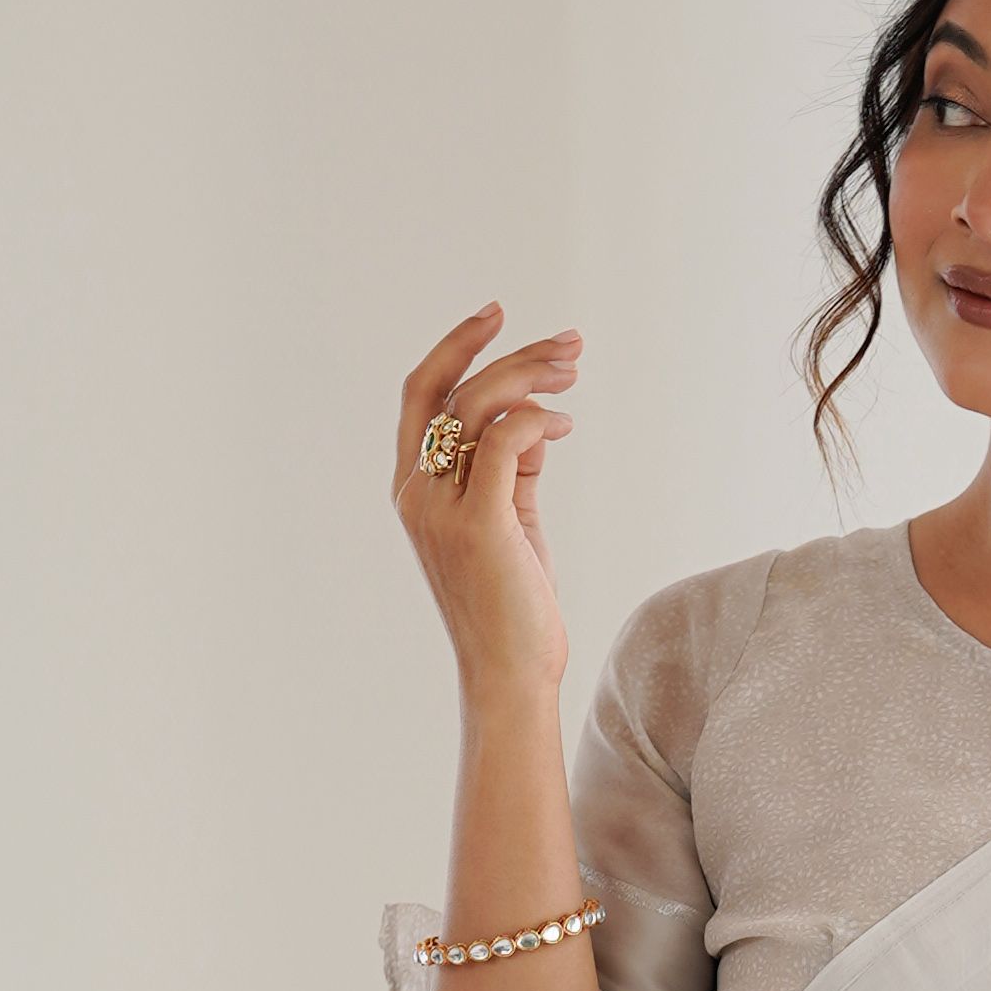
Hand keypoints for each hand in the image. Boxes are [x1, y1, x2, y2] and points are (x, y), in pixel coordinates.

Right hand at [393, 305, 579, 700]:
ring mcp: (443, 509)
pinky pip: (506, 441)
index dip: (456, 346)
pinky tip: (566, 425)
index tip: (498, 315)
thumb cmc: (513, 605)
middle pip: (452, 388)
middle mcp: (418, 493)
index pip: (423, 394)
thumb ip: (514, 469)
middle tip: (569, 343)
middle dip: (511, 352)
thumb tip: (538, 421)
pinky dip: (538, 420)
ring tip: (575, 370)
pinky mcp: (480, 524)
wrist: (510, 675)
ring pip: (480, 406)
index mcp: (415, 489)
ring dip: (532, 376)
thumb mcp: (511, 522)